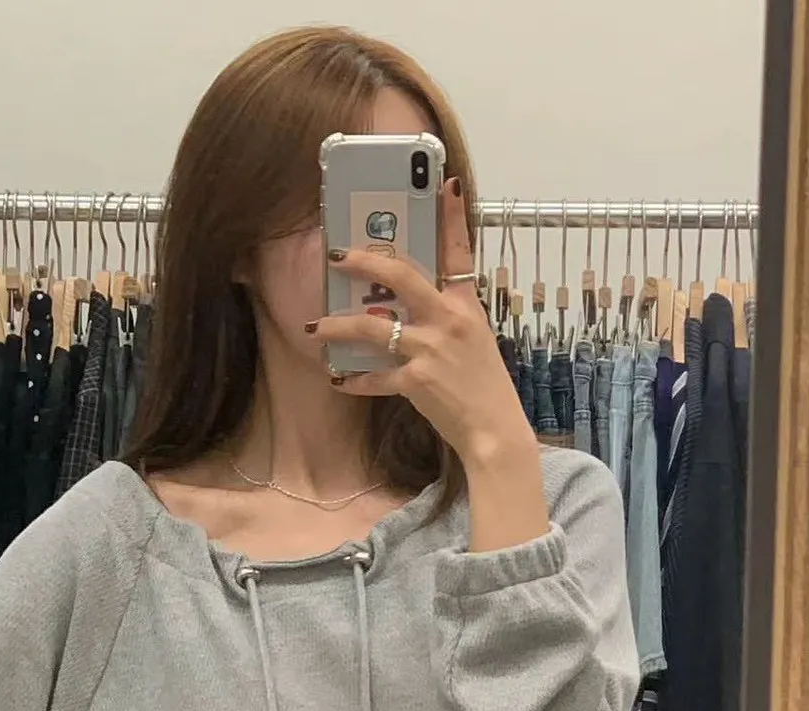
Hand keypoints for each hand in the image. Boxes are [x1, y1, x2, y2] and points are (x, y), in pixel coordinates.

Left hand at [310, 178, 536, 469]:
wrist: (494, 431)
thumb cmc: (484, 386)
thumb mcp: (476, 340)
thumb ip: (445, 317)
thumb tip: (406, 307)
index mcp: (466, 305)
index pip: (460, 251)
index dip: (452, 215)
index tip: (445, 182)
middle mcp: (448, 320)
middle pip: (400, 276)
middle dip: (363, 263)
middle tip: (336, 257)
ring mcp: (431, 349)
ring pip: (371, 328)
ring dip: (337, 326)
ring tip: (315, 328)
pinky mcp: (416, 381)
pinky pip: (374, 377)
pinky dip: (354, 380)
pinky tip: (338, 379)